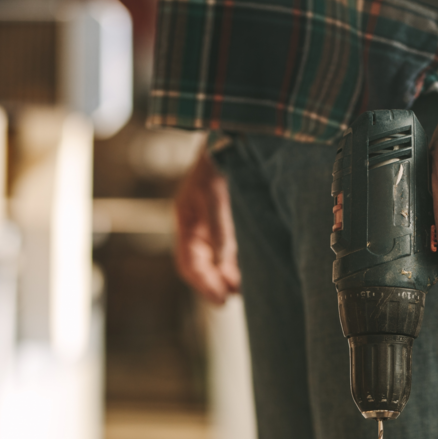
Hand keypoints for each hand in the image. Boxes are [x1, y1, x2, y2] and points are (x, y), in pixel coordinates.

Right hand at [173, 148, 240, 304]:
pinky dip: (237, 264)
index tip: (221, 299)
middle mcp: (197, 229)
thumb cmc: (217, 164)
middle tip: (234, 298)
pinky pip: (230, 252)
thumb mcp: (215, 195)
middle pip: (203, 268)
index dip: (203, 284)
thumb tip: (224, 262)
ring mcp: (212, 227)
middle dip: (216, 284)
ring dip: (228, 277)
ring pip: (217, 262)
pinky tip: (250, 271)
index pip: (189, 264)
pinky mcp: (229, 223)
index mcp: (187, 223)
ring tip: (244, 289)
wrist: (231, 139)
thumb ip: (220, 228)